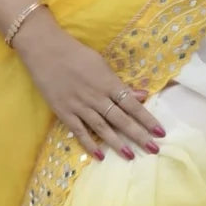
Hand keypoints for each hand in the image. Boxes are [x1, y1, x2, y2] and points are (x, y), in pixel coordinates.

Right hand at [12, 9, 165, 161]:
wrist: (45, 49)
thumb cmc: (76, 53)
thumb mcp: (101, 64)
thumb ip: (120, 83)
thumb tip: (142, 94)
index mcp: (108, 83)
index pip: (132, 104)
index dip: (147, 119)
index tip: (161, 131)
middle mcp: (97, 97)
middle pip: (121, 119)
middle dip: (139, 135)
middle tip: (154, 149)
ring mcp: (79, 105)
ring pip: (102, 128)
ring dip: (117, 143)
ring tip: (131, 156)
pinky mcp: (64, 112)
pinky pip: (79, 131)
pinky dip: (89, 144)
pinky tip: (100, 156)